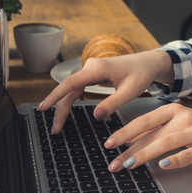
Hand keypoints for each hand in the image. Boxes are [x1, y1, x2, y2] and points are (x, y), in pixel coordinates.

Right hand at [37, 50, 173, 133]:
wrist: (148, 63)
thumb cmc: (141, 74)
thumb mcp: (130, 91)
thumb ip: (113, 103)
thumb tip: (96, 116)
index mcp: (97, 69)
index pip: (70, 83)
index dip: (55, 96)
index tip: (43, 108)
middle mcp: (91, 67)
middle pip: (68, 89)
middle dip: (59, 108)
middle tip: (55, 129)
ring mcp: (91, 70)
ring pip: (71, 89)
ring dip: (63, 105)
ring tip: (58, 124)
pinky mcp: (93, 74)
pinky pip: (77, 87)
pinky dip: (70, 99)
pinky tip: (64, 109)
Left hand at [105, 103, 191, 171]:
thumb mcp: (178, 122)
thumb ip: (156, 129)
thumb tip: (130, 141)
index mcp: (173, 110)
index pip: (144, 121)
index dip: (125, 132)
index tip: (109, 143)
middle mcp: (183, 118)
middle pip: (152, 133)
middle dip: (130, 149)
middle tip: (114, 162)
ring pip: (166, 142)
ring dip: (145, 154)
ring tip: (129, 165)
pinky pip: (188, 154)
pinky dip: (174, 160)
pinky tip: (162, 166)